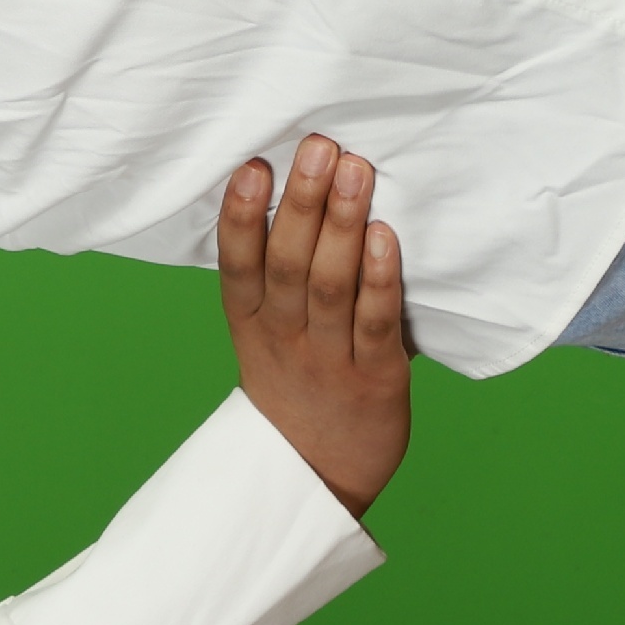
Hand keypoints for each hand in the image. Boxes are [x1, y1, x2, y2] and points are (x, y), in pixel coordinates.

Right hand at [215, 135, 411, 515]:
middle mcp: (284, 338)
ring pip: (331, 285)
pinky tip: (386, 237)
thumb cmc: (299, 386)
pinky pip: (376, 324)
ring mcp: (328, 360)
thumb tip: (306, 190)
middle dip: (302, 200)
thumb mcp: (267, 334)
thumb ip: (279, 275)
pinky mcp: (376, 380)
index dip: (241, 215)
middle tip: (319, 145)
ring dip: (343, 223)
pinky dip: (381, 278)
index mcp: (252, 323)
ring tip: (355, 170)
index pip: (237, 264)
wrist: (318, 478)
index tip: (252, 165)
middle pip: (288, 263)